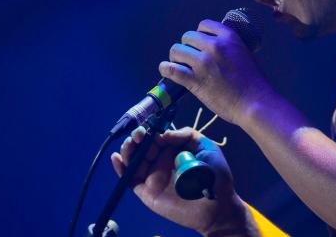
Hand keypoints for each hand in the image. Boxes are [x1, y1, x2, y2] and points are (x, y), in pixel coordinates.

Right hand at [111, 125, 249, 235]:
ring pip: (133, 161)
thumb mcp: (205, 147)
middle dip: (136, 138)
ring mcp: (153, 176)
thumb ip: (186, 135)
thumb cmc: (215, 176)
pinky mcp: (148, 192)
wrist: (218, 207)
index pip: (155, 135)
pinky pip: (130, 180)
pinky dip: (120, 169)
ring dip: (128, 150)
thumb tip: (164, 134)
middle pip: (141, 146)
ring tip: (131, 144)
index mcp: (173, 150)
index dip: (150, 130)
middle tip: (139, 136)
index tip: (149, 128)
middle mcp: (160, 161)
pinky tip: (116, 159)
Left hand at [159, 19, 273, 125]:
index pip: (203, 25)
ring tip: (178, 64)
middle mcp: (213, 46)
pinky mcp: (195, 80)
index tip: (200, 44)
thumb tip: (217, 46)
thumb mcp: (244, 53)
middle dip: (187, 46)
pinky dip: (166, 69)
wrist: (255, 103)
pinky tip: (165, 70)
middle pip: (188, 37)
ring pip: (177, 50)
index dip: (199, 34)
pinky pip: (172, 70)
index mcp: (228, 37)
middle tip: (189, 57)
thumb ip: (229, 47)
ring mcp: (203, 63)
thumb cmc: (254, 82)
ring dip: (176, 57)